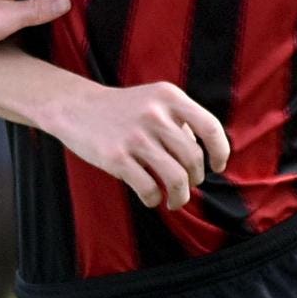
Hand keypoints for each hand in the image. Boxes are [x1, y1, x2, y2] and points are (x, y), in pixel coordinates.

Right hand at [46, 81, 230, 209]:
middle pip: (194, 159)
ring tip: (175, 200)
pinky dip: (155, 199)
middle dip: (196, 179)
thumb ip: (181, 122)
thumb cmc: (122, 109)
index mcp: (169, 97)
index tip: (217, 166)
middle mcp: (155, 114)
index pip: (210, 128)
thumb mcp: (155, 100)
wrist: (76, 107)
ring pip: (176, 179)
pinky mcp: (116, 157)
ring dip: (180, 196)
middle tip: (188, 184)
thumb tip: (204, 157)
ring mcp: (135, 137)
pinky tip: (150, 197)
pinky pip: (149, 189)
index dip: (220, 152)